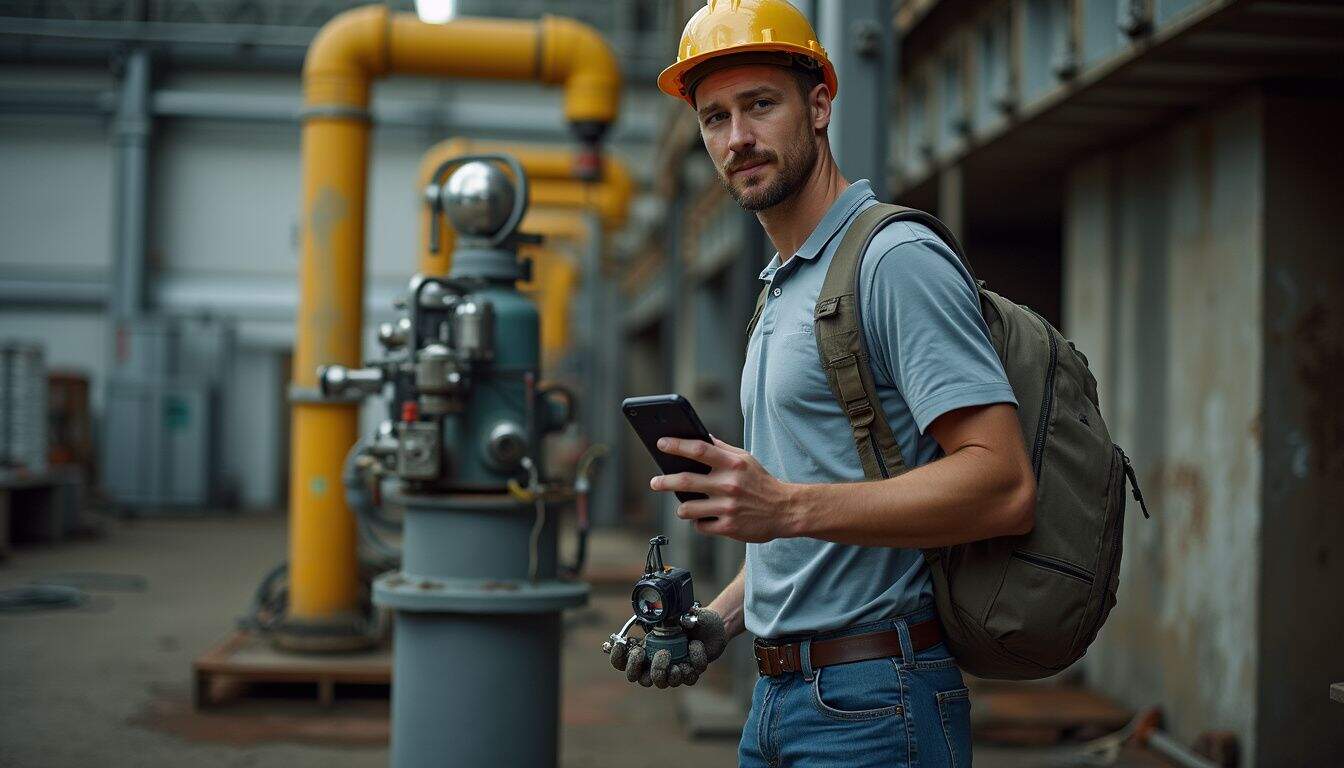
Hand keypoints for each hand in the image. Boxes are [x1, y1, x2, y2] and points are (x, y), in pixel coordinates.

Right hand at [609, 606, 727, 688]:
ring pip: (660, 682)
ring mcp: (672, 670)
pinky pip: (688, 677)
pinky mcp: (690, 673)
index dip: (617, 657)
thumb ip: (664, 612)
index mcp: (645, 649)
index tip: (622, 644)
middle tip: (642, 653)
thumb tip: (656, 610)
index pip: (622, 661)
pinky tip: (695, 645)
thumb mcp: (674, 611)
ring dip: (660, 669)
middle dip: (635, 667)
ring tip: (668, 653)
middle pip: (636, 677)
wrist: (713, 625)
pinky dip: (693, 659)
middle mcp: (656, 663)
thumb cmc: (688, 618)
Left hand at [650, 436, 797, 542]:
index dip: (677, 445)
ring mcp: (728, 508)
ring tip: (685, 505)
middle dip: (665, 481)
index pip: (699, 449)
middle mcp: (729, 485)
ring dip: (682, 507)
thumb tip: (700, 437)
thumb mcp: (745, 460)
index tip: (661, 443)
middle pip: (686, 480)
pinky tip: (704, 518)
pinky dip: (698, 522)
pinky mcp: (729, 528)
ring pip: (687, 508)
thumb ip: (722, 449)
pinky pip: (700, 525)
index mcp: (733, 464)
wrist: (785, 510)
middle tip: (655, 482)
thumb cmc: (761, 482)